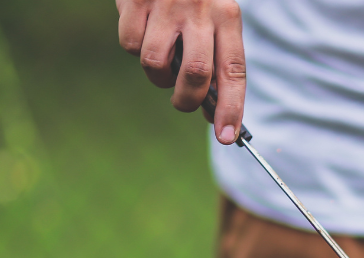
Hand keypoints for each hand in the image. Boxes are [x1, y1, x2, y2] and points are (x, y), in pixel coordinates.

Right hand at [117, 0, 246, 144]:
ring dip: (157, 76)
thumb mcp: (214, 14)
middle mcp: (200, 10)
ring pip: (156, 64)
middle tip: (182, 102)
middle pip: (195, 75)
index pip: (234, 71)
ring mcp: (166, 5)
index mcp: (227, 15)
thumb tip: (209, 108)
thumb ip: (214, 56)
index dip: (231, 108)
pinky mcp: (136, 0)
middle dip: (187, 100)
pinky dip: (133, 47)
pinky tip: (142, 29)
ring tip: (162, 60)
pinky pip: (130, 44)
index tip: (227, 137)